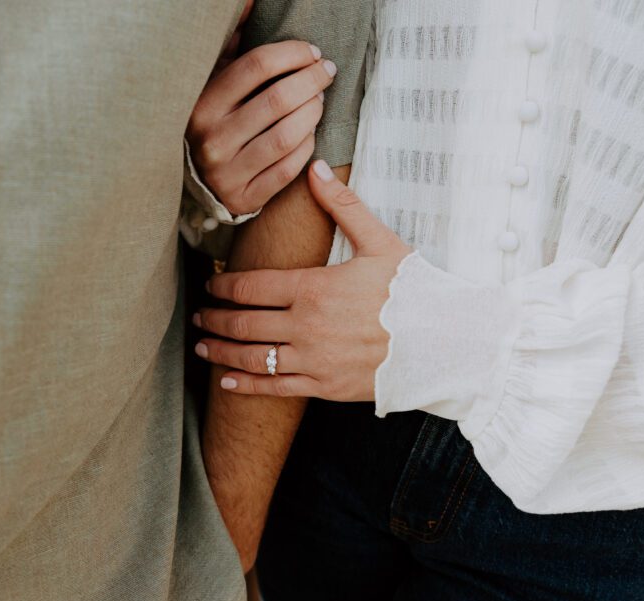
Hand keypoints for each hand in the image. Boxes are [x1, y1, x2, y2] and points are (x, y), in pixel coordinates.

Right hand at [186, 41, 336, 214]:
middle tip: (326, 72)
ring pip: (288, 135)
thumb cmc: (215, 123)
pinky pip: (290, 167)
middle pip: (278, 99)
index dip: (292, 54)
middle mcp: (211, 139)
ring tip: (320, 100)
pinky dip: (308, 146)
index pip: (255, 67)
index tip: (311, 52)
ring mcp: (228, 172)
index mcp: (201, 105)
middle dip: (312, 80)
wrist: (198, 184)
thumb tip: (252, 4)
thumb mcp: (214, 83)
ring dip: (314, 112)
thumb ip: (232, 46)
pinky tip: (310, 132)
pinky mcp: (246, 198)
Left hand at [193, 160, 410, 399]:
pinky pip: (276, 388)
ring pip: (253, 357)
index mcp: (313, 288)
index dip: (223, 286)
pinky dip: (247, 385)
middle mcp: (305, 326)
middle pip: (243, 322)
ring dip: (222, 351)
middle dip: (215, 318)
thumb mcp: (380, 242)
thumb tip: (315, 168)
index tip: (210, 286)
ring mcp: (313, 360)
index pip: (251, 286)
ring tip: (203, 346)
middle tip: (198, 316)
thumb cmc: (414, 290)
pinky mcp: (324, 387)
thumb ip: (342, 206)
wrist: (445, 342)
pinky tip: (227, 382)